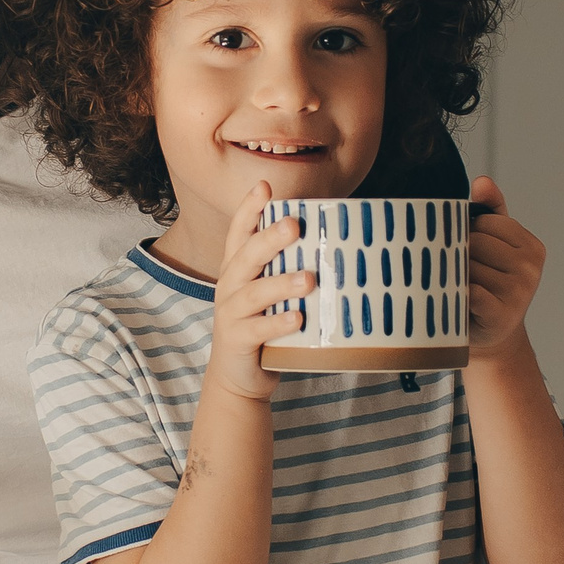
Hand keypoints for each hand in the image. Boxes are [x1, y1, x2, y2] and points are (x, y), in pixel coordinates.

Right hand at [205, 181, 310, 402]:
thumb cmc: (262, 326)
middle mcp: (229, 286)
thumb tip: (333, 243)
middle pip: (246, 256)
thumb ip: (288, 268)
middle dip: (269, 239)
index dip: (249, 209)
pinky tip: (299, 317)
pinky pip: (259, 330)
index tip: (265, 187)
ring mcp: (230, 314)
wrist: (238, 376)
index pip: (239, 232)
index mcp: (237, 269)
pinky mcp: (237, 340)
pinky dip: (278, 323)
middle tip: (294, 225)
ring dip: (281, 284)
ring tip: (308, 278)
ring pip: (254, 294)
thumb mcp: (269, 293)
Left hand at [465, 176, 545, 361]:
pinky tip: (460, 301)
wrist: (488, 338)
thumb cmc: (486, 285)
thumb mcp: (492, 247)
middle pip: (476, 241)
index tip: (467, 251)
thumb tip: (482, 181)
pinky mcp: (502, 314)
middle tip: (460, 273)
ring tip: (459, 289)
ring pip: (468, 265)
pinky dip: (459, 294)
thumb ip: (489, 212)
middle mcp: (531, 267)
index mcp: (532, 246)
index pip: (486, 222)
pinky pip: (470, 291)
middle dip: (460, 254)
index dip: (468, 234)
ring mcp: (520, 292)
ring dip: (455, 275)